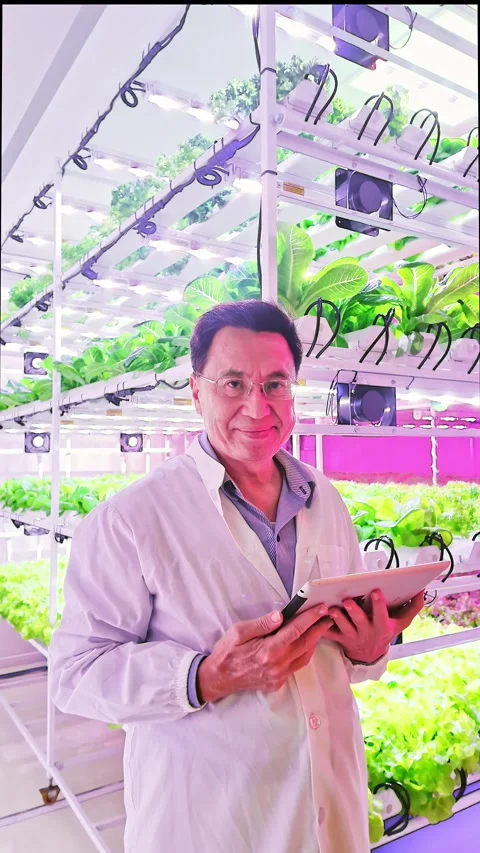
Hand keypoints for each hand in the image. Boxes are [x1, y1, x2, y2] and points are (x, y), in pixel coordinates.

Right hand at [197, 605, 333, 702]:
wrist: (218, 678)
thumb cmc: (227, 652)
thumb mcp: (238, 632)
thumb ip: (261, 624)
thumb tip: (280, 616)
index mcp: (268, 650)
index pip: (296, 630)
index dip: (311, 618)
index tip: (321, 608)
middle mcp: (277, 665)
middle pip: (305, 644)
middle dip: (319, 628)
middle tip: (328, 615)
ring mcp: (278, 676)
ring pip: (304, 657)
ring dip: (314, 641)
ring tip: (320, 627)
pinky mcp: (277, 682)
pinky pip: (296, 666)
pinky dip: (303, 653)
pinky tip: (305, 644)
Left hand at [325, 589, 424, 664]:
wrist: (370, 656)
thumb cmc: (386, 632)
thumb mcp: (401, 623)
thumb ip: (412, 607)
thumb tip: (422, 590)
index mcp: (382, 626)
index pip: (381, 615)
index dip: (379, 605)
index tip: (376, 591)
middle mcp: (367, 632)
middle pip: (360, 621)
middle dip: (354, 611)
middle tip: (348, 601)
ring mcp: (352, 636)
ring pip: (343, 627)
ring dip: (337, 618)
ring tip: (331, 608)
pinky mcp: (340, 639)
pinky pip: (330, 634)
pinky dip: (323, 627)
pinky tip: (318, 619)